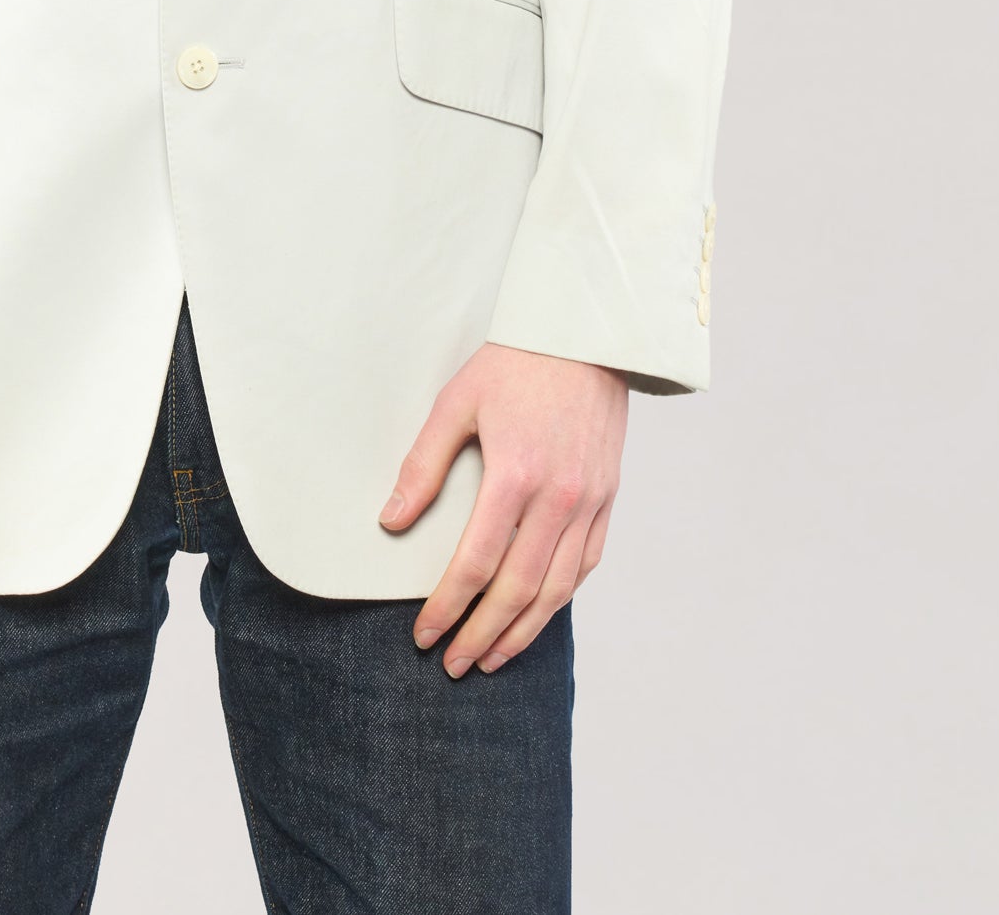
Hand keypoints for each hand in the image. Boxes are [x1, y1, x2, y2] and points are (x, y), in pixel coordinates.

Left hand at [379, 342, 626, 674]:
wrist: (584, 334)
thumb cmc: (513, 363)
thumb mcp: (456, 403)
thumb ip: (423, 467)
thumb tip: (390, 523)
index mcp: (515, 474)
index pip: (477, 564)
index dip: (449, 607)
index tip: (425, 635)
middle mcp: (558, 497)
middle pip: (518, 590)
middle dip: (482, 635)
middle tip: (454, 664)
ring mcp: (589, 501)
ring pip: (557, 589)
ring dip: (524, 632)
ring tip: (493, 658)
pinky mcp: (608, 497)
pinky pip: (586, 564)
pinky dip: (561, 598)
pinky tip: (537, 615)